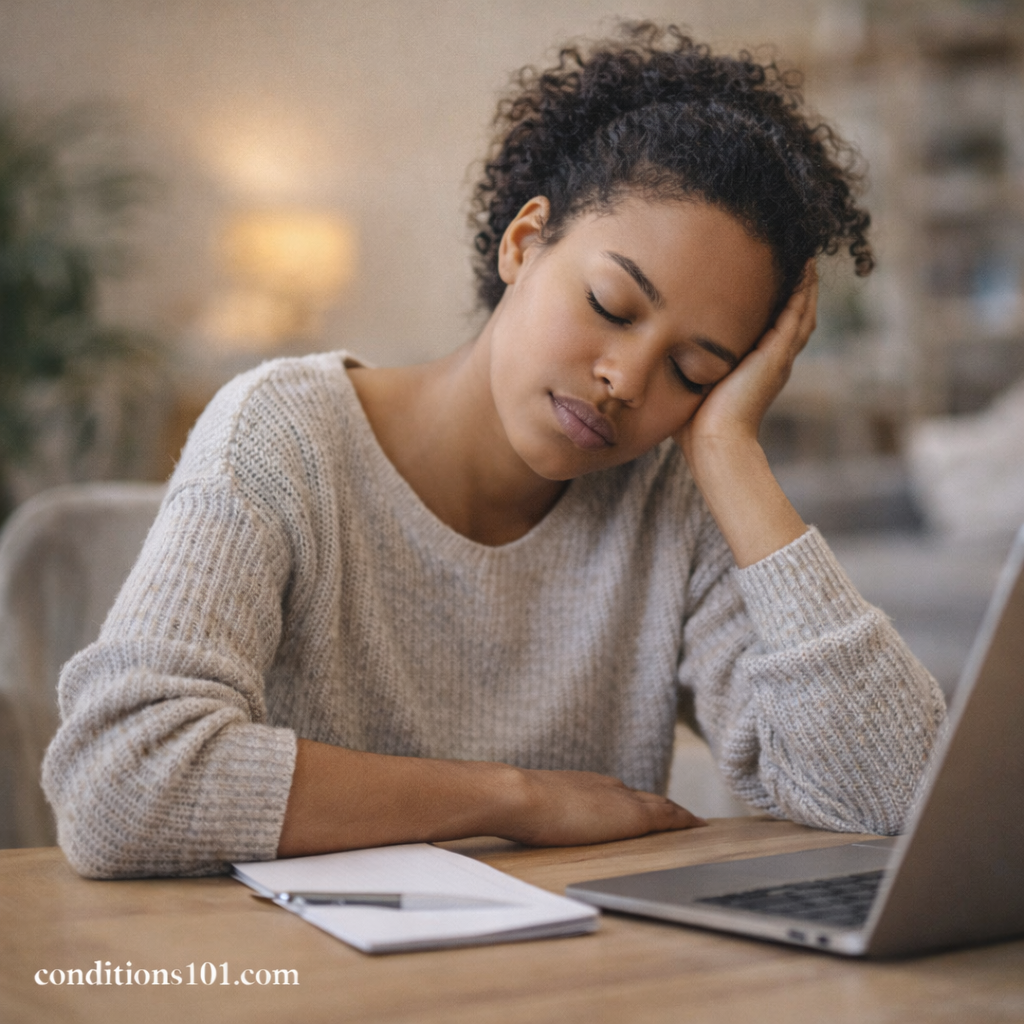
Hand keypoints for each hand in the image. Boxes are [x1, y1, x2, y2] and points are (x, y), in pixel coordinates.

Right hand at [499, 766, 705, 846]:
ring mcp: (620, 798)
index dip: (634, 801)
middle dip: (661, 805)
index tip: (646, 806)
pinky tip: (700, 826)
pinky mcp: (633, 816)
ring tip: (696, 822)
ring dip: (677, 812)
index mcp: (583, 785)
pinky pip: (669, 816)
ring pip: (660, 803)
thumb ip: (536, 809)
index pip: (617, 793)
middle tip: (682, 815)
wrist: (519, 797)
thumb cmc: (514, 805)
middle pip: (643, 796)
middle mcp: (606, 786)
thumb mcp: (529, 807)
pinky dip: (685, 820)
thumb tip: (517, 814)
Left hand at [677, 261, 817, 461]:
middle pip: (796, 316)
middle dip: (798, 288)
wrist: (713, 442)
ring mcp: (778, 357)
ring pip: (801, 312)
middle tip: (800, 258)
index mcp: (756, 367)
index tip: (770, 277)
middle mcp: (773, 360)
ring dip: (804, 285)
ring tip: (807, 257)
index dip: (778, 303)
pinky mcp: (776, 355)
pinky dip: (801, 292)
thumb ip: (683, 365)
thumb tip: (655, 352)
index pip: (775, 328)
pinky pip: (796, 315)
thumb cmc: (694, 424)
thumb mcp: (691, 383)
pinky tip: (803, 269)